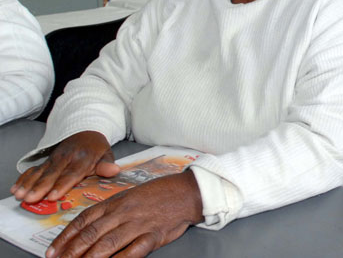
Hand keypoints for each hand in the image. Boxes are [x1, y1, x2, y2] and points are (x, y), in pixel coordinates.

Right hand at [11, 131, 119, 203]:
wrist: (85, 131)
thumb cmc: (96, 149)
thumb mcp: (106, 154)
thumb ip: (107, 164)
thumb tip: (113, 170)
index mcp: (83, 157)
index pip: (72, 173)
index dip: (62, 185)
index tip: (52, 196)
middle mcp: (67, 157)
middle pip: (53, 174)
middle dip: (41, 187)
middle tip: (31, 198)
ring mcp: (54, 158)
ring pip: (41, 172)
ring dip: (29, 183)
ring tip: (20, 195)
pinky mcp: (46, 160)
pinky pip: (34, 169)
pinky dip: (24, 178)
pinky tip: (16, 187)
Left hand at [46, 170, 202, 257]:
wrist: (187, 192)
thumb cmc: (159, 193)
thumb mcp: (131, 195)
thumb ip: (111, 210)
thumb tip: (89, 226)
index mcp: (117, 201)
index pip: (84, 219)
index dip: (65, 236)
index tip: (52, 251)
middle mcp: (124, 212)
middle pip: (91, 233)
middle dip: (71, 251)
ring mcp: (138, 224)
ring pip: (107, 244)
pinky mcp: (153, 236)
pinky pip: (131, 252)